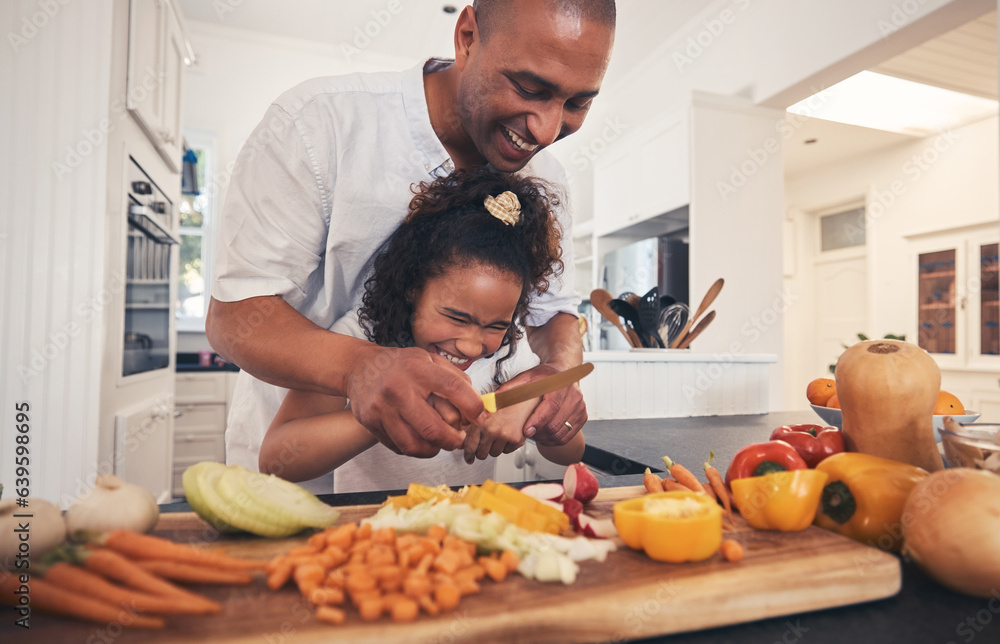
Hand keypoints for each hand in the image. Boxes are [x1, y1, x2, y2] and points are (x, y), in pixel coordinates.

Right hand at [345, 346, 486, 456]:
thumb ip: (455, 379)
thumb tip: (478, 406)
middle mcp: (398, 388)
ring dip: (434, 449)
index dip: (473, 407)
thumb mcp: (429, 359)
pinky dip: (415, 449)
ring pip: (414, 444)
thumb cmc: (401, 365)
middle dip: (453, 440)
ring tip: (440, 443)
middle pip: (433, 428)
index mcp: (418, 368)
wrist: (360, 367)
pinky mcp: (370, 422)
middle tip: (459, 439)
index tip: (482, 418)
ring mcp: (381, 408)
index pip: (453, 388)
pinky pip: (398, 446)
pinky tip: (420, 440)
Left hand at [462, 402, 531, 462]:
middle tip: (485, 445)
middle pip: (482, 454)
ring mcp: (504, 436)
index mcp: (480, 422)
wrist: (522, 398)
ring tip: (498, 435)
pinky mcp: (516, 440)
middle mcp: (491, 430)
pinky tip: (507, 434)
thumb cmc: (503, 403)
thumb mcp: (483, 411)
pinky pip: (507, 451)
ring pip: (494, 453)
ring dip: (495, 448)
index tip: (469, 459)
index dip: (469, 455)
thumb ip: (473, 425)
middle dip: (482, 451)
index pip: (470, 446)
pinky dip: (507, 446)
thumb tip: (463, 442)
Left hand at [501, 364, 587, 446]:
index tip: (527, 431)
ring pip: (562, 433)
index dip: (539, 420)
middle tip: (528, 432)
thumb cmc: (544, 376)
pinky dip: (555, 440)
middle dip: (539, 433)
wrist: (564, 372)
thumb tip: (492, 402)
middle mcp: (573, 395)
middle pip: (556, 424)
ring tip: (536, 434)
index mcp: (559, 384)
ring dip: (546, 438)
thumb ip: (510, 389)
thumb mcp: (526, 377)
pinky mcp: (583, 415)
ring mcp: (580, 406)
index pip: (551, 406)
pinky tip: (546, 435)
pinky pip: (569, 436)